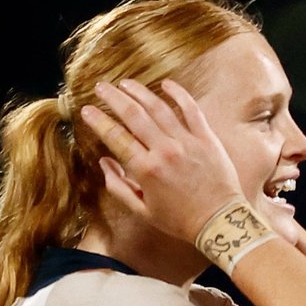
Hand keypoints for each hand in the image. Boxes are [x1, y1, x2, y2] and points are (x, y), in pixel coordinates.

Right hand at [81, 78, 242, 242]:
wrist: (220, 222)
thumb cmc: (180, 220)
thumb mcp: (142, 210)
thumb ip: (118, 186)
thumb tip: (104, 162)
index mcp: (146, 169)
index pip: (115, 136)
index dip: (98, 120)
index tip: (86, 110)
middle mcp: (165, 151)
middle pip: (133, 115)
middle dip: (113, 98)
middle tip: (100, 87)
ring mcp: (187, 142)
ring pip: (159, 108)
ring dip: (139, 92)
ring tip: (125, 83)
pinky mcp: (207, 139)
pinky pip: (191, 110)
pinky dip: (178, 94)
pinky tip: (166, 83)